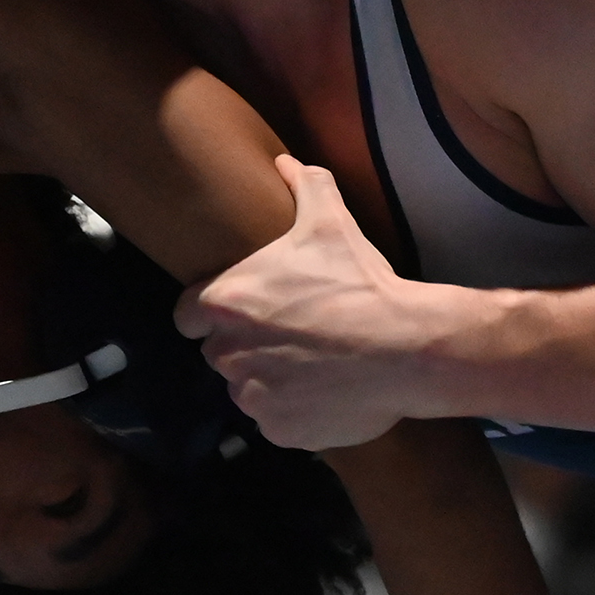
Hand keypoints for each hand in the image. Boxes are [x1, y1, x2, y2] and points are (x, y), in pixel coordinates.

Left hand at [176, 156, 452, 450]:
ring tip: (313, 364)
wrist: (406, 348)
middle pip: (219, 354)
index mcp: (224, 303)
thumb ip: (304, 187)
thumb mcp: (331, 224)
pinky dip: (295, 412)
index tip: (244, 312)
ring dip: (269, 379)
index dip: (211, 313)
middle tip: (290, 334)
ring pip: (248, 389)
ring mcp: (251, 398)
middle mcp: (225, 354)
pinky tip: (327, 391)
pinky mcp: (278, 431)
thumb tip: (287, 162)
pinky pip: (276, 421)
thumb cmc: (361, 283)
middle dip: (245, 346)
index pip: (188, 316)